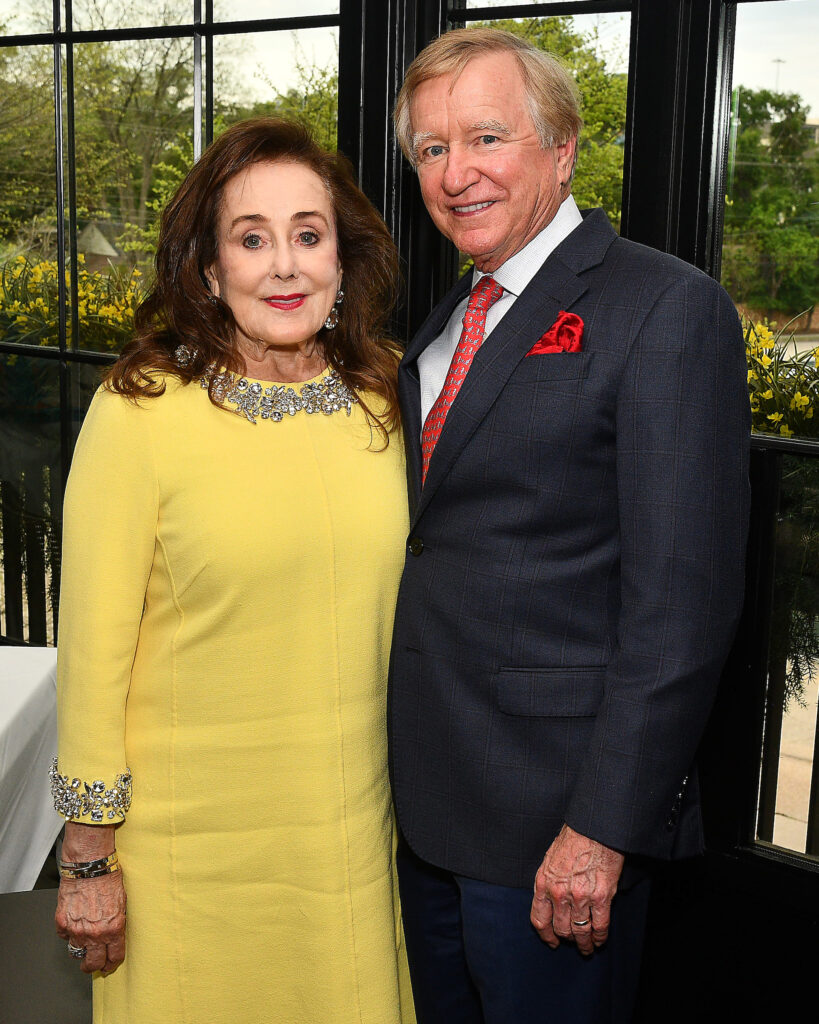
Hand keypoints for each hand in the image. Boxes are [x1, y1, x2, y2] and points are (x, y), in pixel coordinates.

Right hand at [54, 823, 125, 974]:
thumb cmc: (108, 879)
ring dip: (80, 949)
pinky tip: (74, 923)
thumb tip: (113, 935)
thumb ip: (116, 923)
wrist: (90, 866)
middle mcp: (95, 933)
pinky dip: (68, 933)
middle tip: (93, 964)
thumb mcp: (121, 903)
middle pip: (92, 963)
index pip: (113, 957)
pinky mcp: (62, 923)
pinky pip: (64, 936)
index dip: (111, 964)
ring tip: (83, 942)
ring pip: (76, 952)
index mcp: (113, 929)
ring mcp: (76, 930)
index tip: (109, 965)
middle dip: (93, 966)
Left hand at [530, 824, 623, 954]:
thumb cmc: (572, 840)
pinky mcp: (600, 897)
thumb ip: (548, 883)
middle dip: (566, 939)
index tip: (552, 941)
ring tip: (586, 948)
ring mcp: (580, 897)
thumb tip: (549, 903)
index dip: (546, 935)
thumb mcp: (549, 860)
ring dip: (584, 944)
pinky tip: (599, 940)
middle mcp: (559, 893)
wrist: (593, 828)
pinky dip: (600, 937)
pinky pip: (599, 926)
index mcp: (543, 883)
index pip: (539, 920)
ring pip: (580, 932)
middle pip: (561, 929)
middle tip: (572, 943)